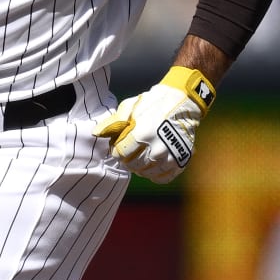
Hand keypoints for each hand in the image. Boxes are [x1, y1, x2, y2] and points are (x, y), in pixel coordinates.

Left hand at [91, 65, 215, 182]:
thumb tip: (96, 134)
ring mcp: (170, 156)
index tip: (118, 144)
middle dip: (127, 159)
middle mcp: (157, 149)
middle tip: (129, 151)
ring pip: (146, 173)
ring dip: (140, 167)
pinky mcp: (181, 161)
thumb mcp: (130, 107)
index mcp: (142, 134)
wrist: (183, 100)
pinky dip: (155, 175)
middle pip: (132, 165)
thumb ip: (113, 122)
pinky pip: (163, 178)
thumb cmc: (153, 102)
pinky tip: (152, 166)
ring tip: (140, 156)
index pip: (120, 154)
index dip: (116, 150)